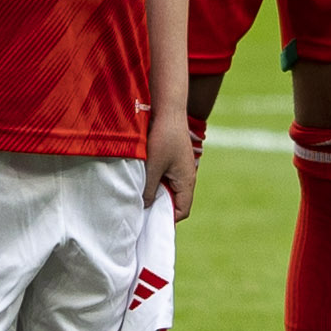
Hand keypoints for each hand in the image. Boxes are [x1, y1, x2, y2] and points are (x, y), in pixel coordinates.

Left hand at [144, 106, 196, 221]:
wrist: (169, 110)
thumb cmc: (163, 138)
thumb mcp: (153, 167)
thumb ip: (149, 190)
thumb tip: (145, 207)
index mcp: (187, 181)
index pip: (182, 211)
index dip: (168, 219)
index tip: (150, 219)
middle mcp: (188, 176)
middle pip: (177, 202)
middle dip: (161, 207)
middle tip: (143, 210)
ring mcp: (183, 168)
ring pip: (172, 189)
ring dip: (158, 193)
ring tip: (142, 194)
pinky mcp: (176, 159)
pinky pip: (169, 178)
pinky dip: (158, 182)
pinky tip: (145, 178)